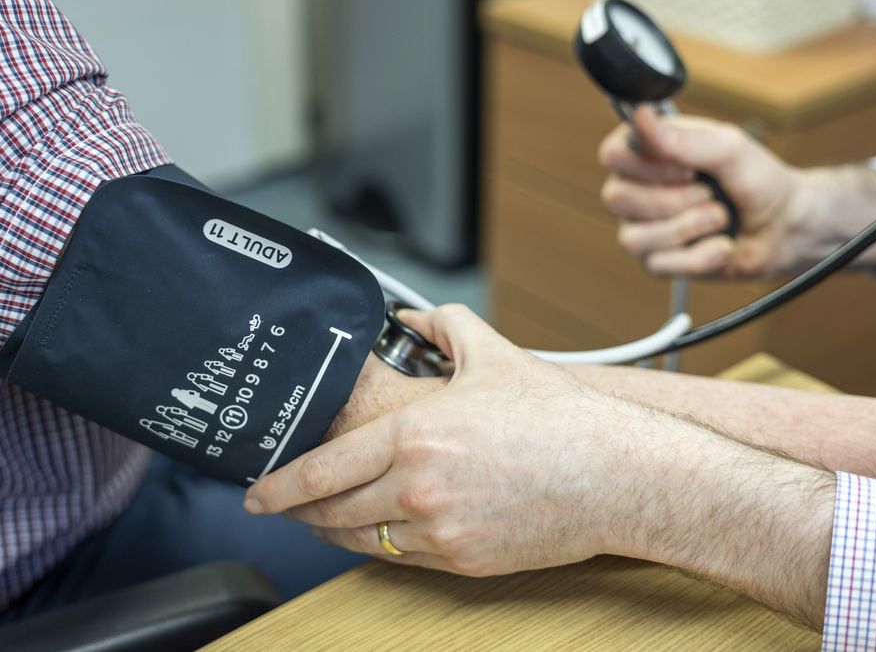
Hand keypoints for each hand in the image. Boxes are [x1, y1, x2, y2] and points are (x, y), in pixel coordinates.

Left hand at [245, 306, 835, 627]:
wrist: (619, 473)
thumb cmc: (560, 418)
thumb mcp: (495, 356)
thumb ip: (444, 326)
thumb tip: (417, 316)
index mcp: (415, 434)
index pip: (323, 471)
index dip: (280, 487)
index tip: (256, 495)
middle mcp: (418, 487)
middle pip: (333, 513)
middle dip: (302, 513)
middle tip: (286, 508)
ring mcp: (441, 530)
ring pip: (365, 541)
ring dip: (338, 532)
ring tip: (327, 520)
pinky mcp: (464, 560)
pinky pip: (404, 559)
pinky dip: (384, 546)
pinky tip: (384, 531)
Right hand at [599, 105, 814, 277]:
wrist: (784, 227)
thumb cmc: (757, 179)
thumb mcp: (727, 149)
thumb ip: (681, 138)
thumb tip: (639, 116)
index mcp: (648, 152)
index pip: (612, 154)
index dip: (647, 165)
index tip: (688, 167)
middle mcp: (636, 188)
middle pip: (616, 198)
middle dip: (673, 201)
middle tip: (709, 194)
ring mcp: (642, 226)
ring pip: (632, 238)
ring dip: (688, 229)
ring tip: (719, 219)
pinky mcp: (656, 260)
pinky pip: (658, 264)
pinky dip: (700, 256)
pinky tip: (721, 246)